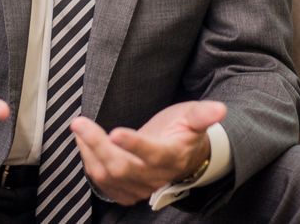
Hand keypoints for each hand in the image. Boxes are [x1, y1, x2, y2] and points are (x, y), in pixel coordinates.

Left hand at [71, 100, 226, 204]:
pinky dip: (88, 163)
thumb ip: (202, 115)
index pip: (152, 154)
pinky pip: (103, 183)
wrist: (182, 157)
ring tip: (79, 128)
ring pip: (108, 176)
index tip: (115, 132)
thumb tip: (220, 109)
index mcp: (171, 157)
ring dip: (88, 152)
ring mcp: (139, 186)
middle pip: (122, 167)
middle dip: (97, 145)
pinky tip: (83, 143)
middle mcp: (155, 176)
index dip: (134, 145)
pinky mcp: (126, 190)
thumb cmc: (184, 133)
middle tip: (79, 122)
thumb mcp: (193, 117)